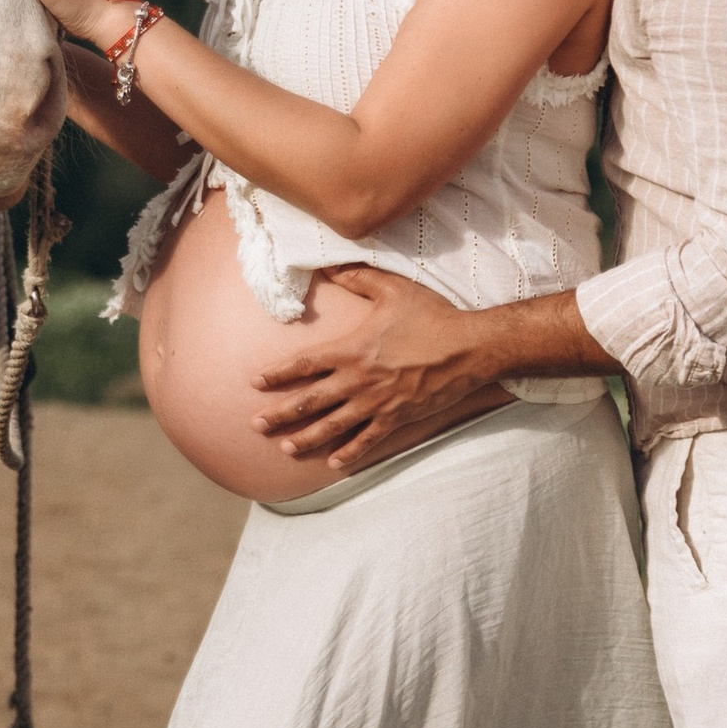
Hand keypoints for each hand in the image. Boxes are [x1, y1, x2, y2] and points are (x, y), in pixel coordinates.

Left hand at [253, 267, 509, 472]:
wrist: (470, 348)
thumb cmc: (432, 316)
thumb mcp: (392, 288)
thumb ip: (357, 277)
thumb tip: (328, 265)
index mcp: (353, 350)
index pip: (305, 364)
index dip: (278, 374)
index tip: (255, 382)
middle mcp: (360, 380)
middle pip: (311, 402)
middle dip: (281, 414)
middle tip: (256, 424)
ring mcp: (378, 403)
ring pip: (334, 426)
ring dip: (306, 438)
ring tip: (286, 448)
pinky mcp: (398, 417)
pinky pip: (368, 439)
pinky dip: (350, 452)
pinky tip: (334, 462)